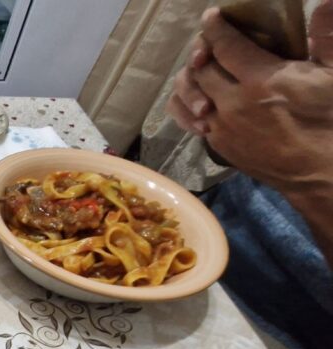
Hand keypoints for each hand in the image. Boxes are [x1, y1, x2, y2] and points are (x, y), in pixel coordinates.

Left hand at [168, 2, 332, 197]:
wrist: (321, 172)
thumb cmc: (331, 120)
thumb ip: (327, 37)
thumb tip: (323, 2)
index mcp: (261, 79)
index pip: (225, 46)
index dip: (215, 28)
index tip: (212, 17)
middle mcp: (233, 102)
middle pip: (200, 70)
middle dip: (201, 52)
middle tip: (209, 43)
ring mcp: (223, 126)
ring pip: (189, 96)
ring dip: (192, 80)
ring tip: (201, 69)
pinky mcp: (219, 146)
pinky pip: (190, 121)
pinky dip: (190, 106)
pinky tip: (200, 98)